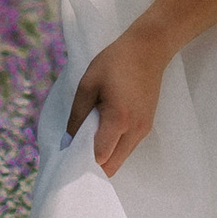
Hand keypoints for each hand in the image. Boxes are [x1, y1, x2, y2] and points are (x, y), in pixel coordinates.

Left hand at [69, 28, 165, 178]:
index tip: (68, 157)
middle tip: (75, 155)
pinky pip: (127, 148)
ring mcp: (143, 130)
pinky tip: (101, 134)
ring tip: (87, 142)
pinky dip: (113, 149)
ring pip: (120, 159)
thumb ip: (77, 115)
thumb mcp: (88, 84)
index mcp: (118, 119)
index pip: (100, 157)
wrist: (148, 50)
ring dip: (104, 157)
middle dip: (93, 167)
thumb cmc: (115, 62)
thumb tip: (68, 142)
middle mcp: (134, 130)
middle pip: (112, 166)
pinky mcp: (147, 126)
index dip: (83, 161)